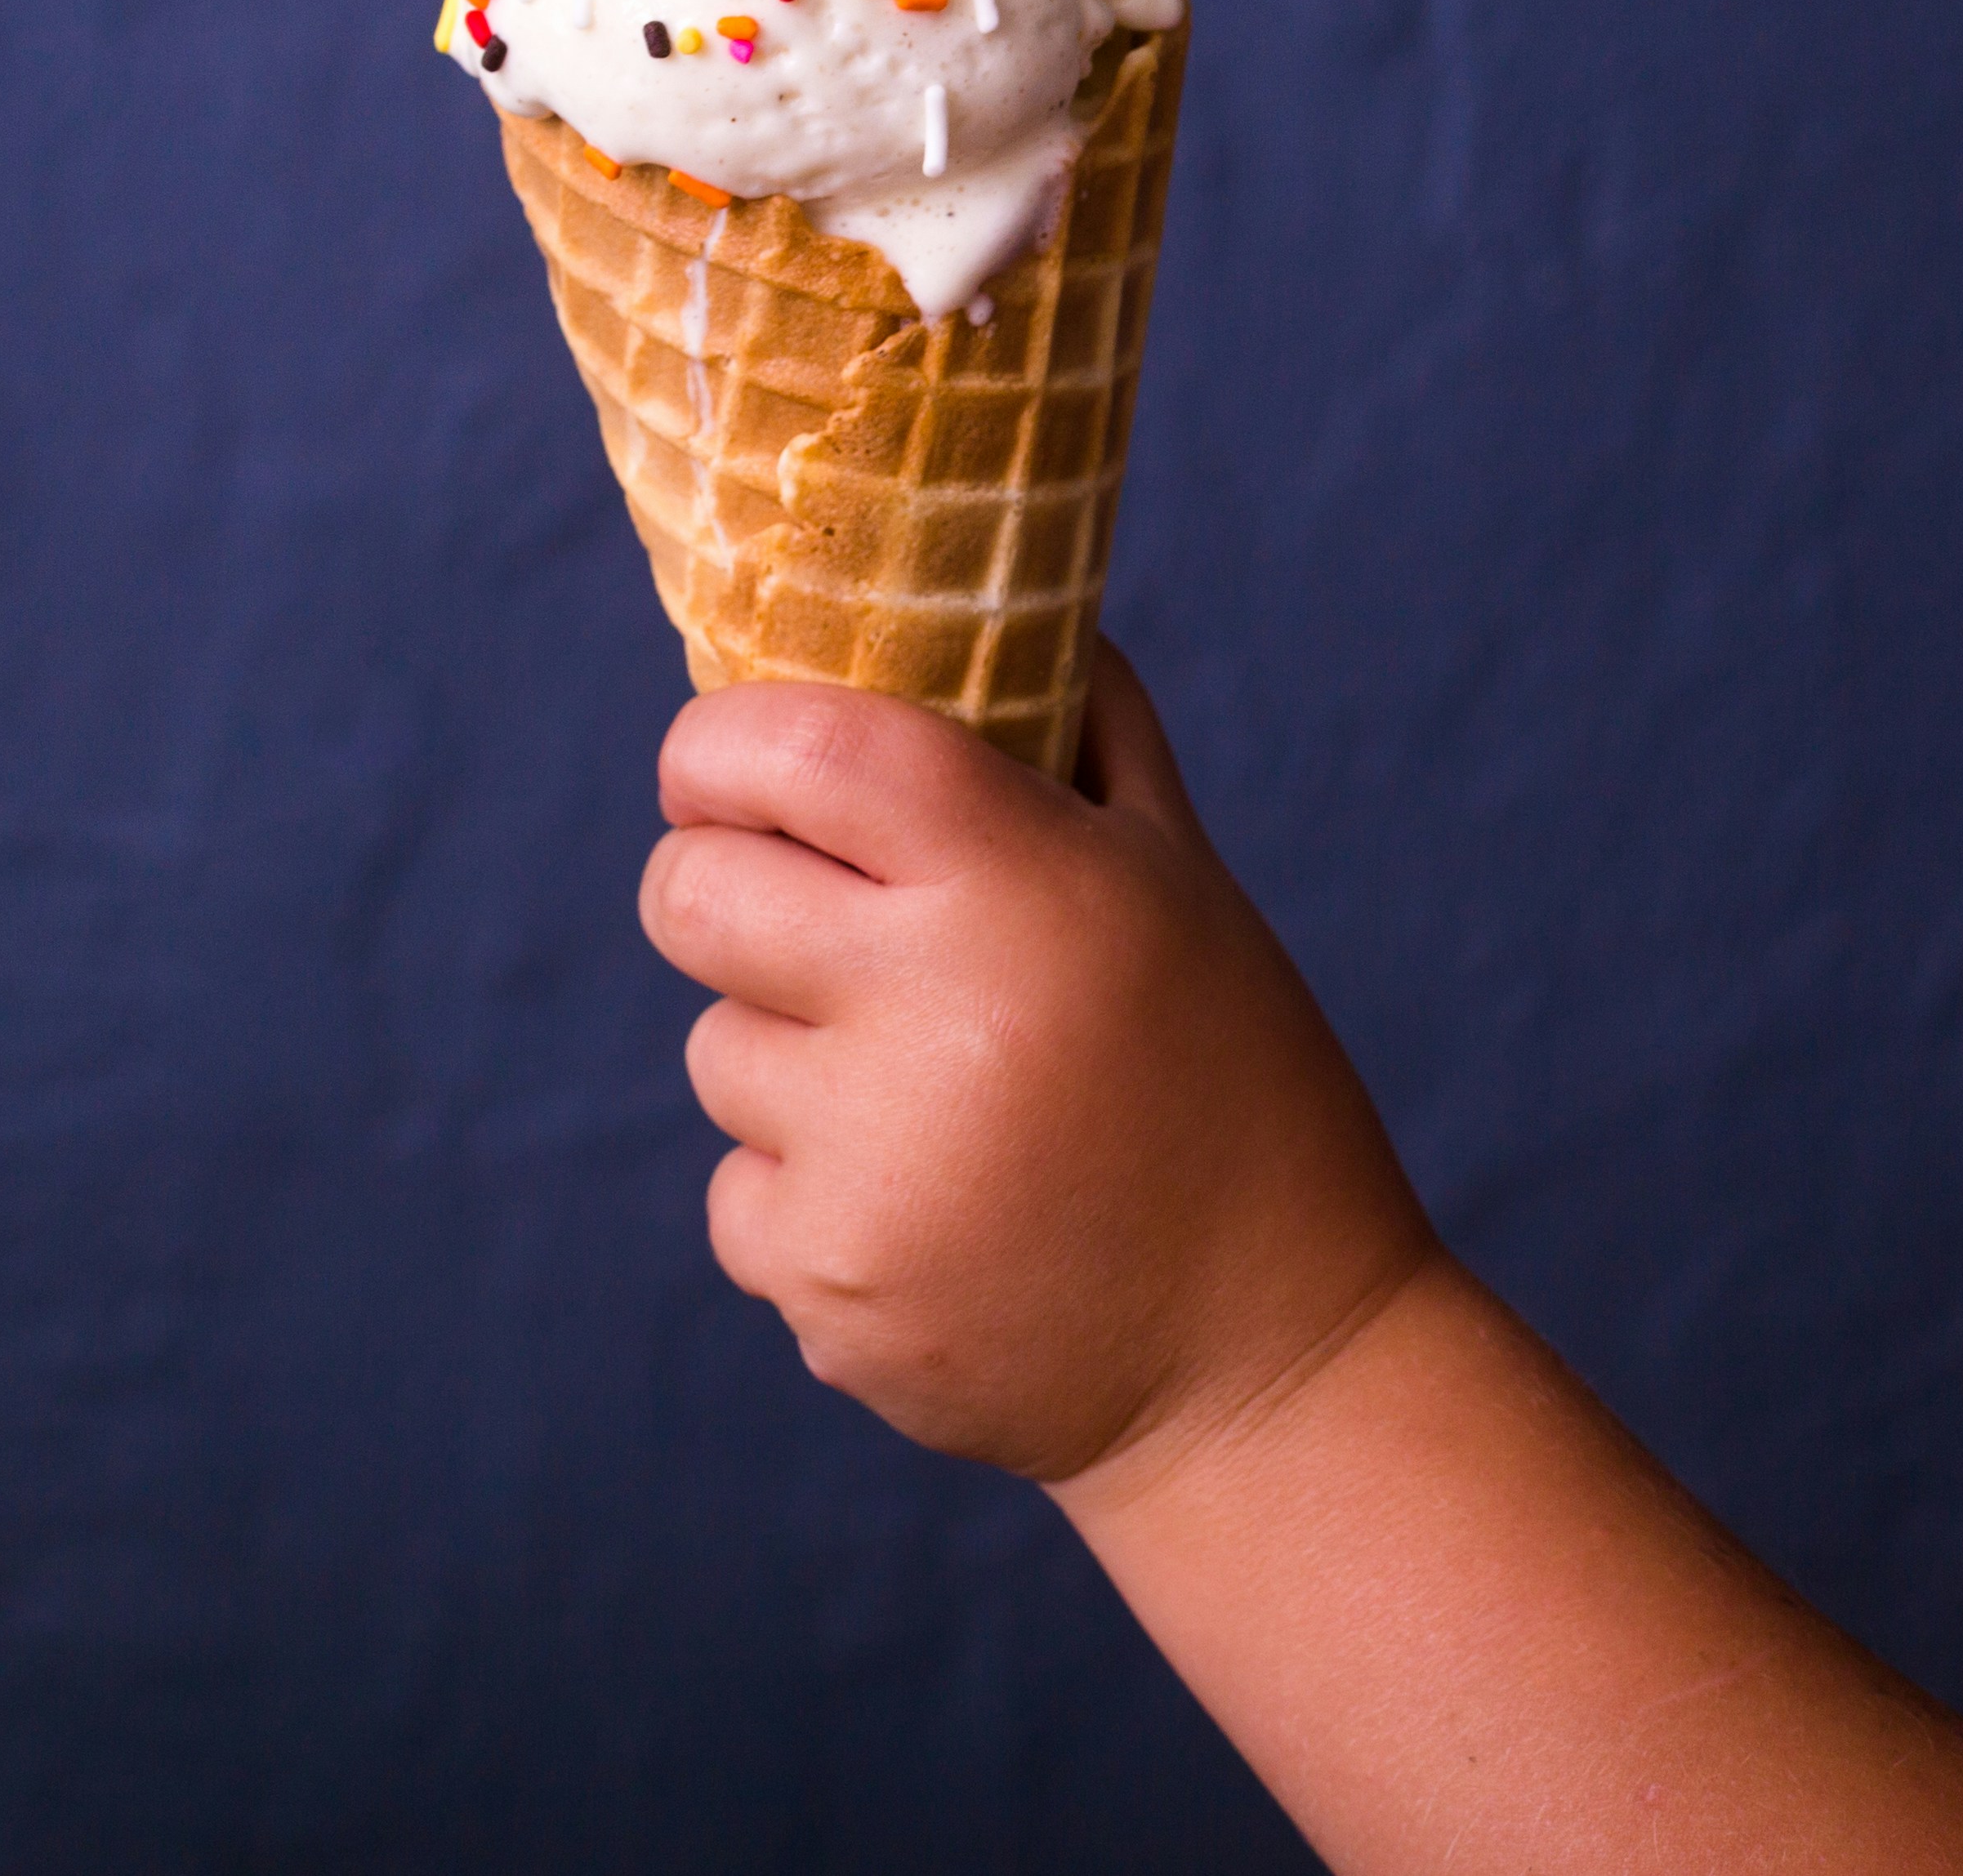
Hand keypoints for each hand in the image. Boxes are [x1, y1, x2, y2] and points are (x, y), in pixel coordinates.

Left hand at [639, 642, 1441, 1481]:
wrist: (1272, 1366)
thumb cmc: (1233, 1089)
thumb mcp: (1184, 888)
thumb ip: (1083, 736)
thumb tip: (984, 596)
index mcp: (1022, 881)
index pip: (786, 748)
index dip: (718, 744)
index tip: (723, 765)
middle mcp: (934, 1010)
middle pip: (690, 892)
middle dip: (718, 886)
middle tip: (792, 916)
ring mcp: (873, 1162)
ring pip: (713, 1048)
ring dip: (788, 1059)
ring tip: (931, 1103)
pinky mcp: (832, 1289)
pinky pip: (738, 1193)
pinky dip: (806, 1199)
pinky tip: (932, 1215)